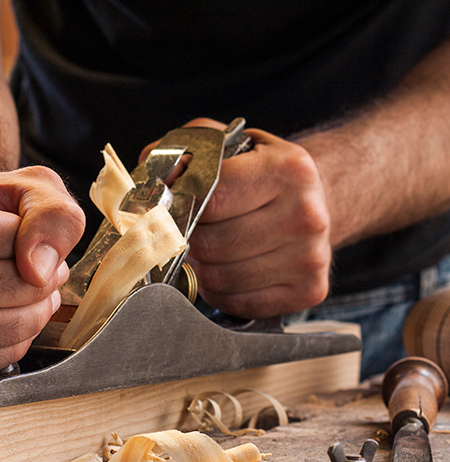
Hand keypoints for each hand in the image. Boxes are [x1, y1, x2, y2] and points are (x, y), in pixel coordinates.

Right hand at [0, 166, 84, 377]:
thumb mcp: (35, 191)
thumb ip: (51, 217)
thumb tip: (39, 269)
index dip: (24, 248)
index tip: (42, 249)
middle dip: (26, 291)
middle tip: (50, 282)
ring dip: (20, 323)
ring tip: (40, 302)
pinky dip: (0, 352)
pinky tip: (19, 327)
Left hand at [142, 118, 330, 318]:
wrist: (318, 200)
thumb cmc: (261, 176)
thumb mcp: (229, 146)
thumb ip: (185, 155)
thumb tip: (154, 185)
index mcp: (288, 169)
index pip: (210, 199)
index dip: (181, 207)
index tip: (172, 208)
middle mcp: (306, 214)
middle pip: (211, 244)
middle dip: (189, 241)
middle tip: (189, 232)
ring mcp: (310, 257)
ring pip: (220, 278)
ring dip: (202, 268)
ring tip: (208, 251)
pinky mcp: (308, 290)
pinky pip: (237, 302)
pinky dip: (220, 291)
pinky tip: (228, 269)